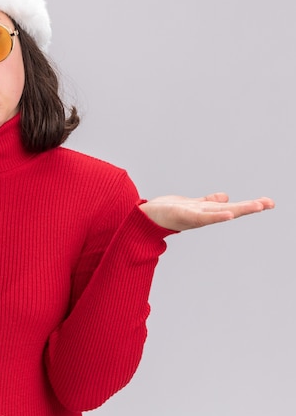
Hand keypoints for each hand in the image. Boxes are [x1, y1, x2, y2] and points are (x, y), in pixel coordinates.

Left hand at [139, 192, 274, 231]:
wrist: (146, 218)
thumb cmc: (168, 212)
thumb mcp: (192, 204)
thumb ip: (208, 202)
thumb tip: (225, 197)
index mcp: (207, 211)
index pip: (231, 207)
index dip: (249, 205)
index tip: (268, 202)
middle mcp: (204, 214)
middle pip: (230, 210)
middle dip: (250, 207)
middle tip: (270, 203)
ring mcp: (195, 216)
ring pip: (220, 212)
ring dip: (239, 210)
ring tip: (257, 206)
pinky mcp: (183, 216)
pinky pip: (203, 217)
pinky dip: (216, 216)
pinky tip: (229, 214)